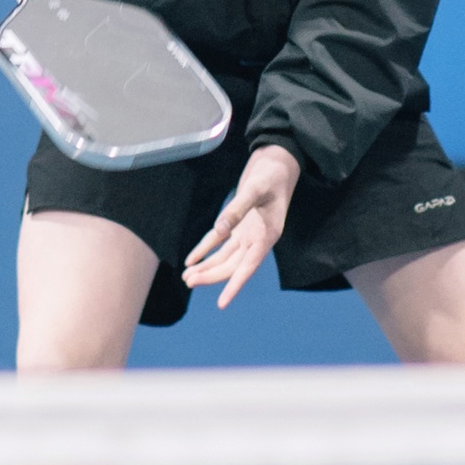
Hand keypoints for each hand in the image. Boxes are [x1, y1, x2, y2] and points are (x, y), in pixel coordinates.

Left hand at [182, 145, 300, 309]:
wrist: (277, 160)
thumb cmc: (272, 174)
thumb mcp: (256, 189)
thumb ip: (237, 209)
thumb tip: (220, 230)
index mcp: (267, 235)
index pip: (248, 267)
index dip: (235, 286)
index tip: (222, 304)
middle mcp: (257, 238)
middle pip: (232, 265)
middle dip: (211, 276)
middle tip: (188, 282)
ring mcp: (248, 232)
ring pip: (224, 257)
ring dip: (207, 267)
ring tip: (187, 278)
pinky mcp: (238, 223)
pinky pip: (219, 242)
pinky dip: (205, 250)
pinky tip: (192, 260)